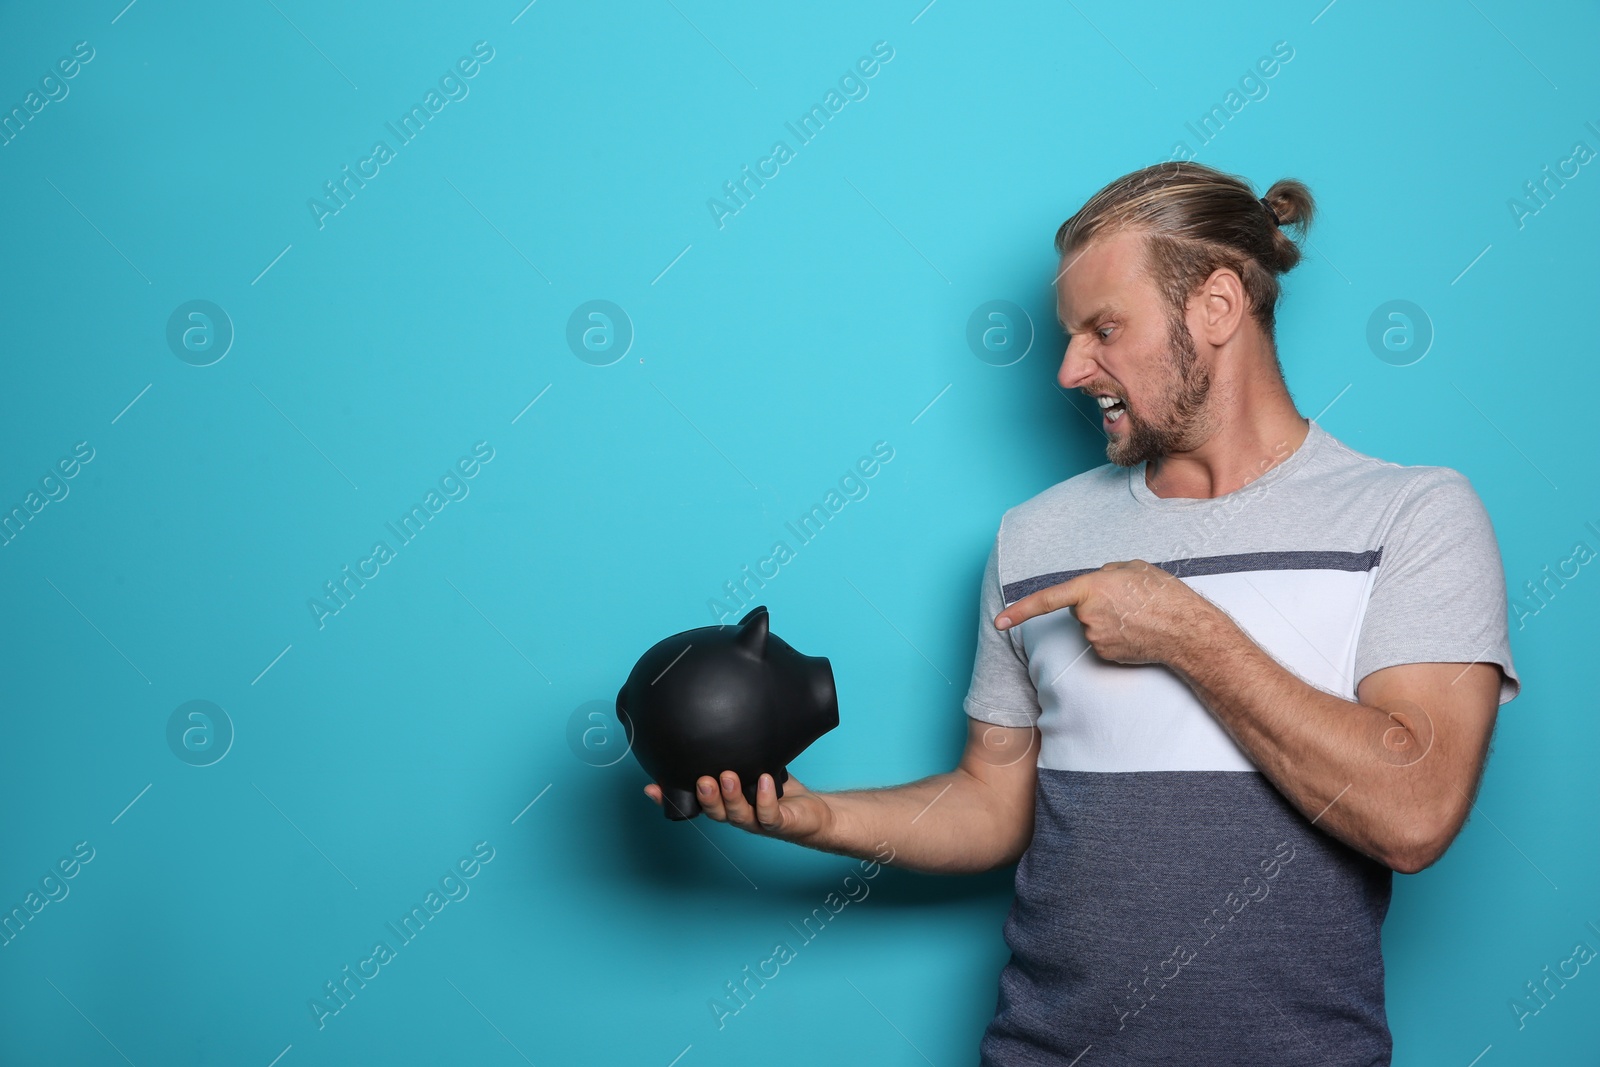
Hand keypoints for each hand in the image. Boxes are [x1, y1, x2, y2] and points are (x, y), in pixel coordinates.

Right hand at [644, 770, 833, 841]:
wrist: (812, 813)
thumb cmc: (777, 789)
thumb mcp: (753, 766)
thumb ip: (734, 752)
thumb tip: (714, 719)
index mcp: (725, 803)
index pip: (694, 802)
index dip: (672, 798)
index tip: (652, 787)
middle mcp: (737, 814)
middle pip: (714, 811)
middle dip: (705, 796)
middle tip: (702, 778)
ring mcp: (757, 820)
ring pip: (738, 814)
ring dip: (730, 797)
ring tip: (728, 776)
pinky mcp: (780, 823)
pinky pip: (769, 814)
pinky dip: (764, 797)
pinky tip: (764, 779)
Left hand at [993, 559, 1218, 665]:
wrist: (1185, 630)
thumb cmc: (1162, 594)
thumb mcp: (1133, 567)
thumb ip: (1106, 571)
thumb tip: (1097, 581)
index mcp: (1090, 588)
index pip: (1047, 600)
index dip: (1020, 610)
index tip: (998, 622)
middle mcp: (1087, 616)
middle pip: (1077, 608)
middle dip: (1093, 602)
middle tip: (1126, 599)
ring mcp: (1095, 637)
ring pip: (1090, 624)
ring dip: (1107, 618)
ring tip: (1136, 615)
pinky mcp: (1104, 654)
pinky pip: (1101, 640)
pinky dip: (1114, 635)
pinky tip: (1136, 631)